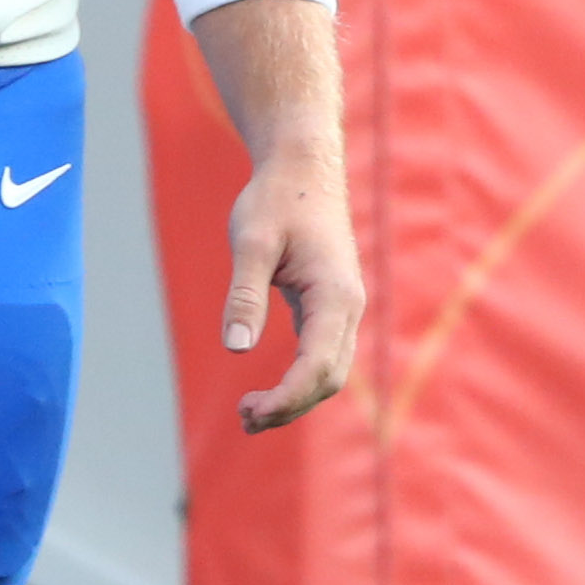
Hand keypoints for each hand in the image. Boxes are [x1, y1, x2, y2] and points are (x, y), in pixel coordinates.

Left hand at [220, 143, 363, 429]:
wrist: (303, 166)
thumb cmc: (277, 198)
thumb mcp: (251, 241)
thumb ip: (245, 295)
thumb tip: (236, 349)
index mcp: (335, 294)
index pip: (318, 365)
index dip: (287, 397)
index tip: (250, 411)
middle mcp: (348, 306)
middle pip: (329, 378)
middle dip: (290, 407)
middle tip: (243, 418)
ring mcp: (343, 308)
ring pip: (329, 372)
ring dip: (295, 399)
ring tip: (249, 413)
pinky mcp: (330, 306)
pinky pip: (322, 356)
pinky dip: (298, 381)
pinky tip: (267, 393)